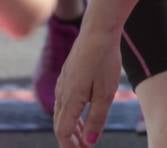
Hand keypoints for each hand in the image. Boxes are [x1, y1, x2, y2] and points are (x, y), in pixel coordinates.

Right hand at [52, 26, 122, 146]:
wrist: (98, 30)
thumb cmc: (104, 60)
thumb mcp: (106, 92)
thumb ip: (97, 118)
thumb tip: (89, 142)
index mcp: (70, 100)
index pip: (63, 131)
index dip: (70, 145)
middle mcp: (62, 93)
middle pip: (60, 123)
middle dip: (70, 138)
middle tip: (83, 147)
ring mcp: (63, 82)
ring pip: (61, 111)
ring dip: (71, 125)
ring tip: (83, 134)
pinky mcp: (67, 74)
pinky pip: (64, 99)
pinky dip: (71, 111)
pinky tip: (80, 110)